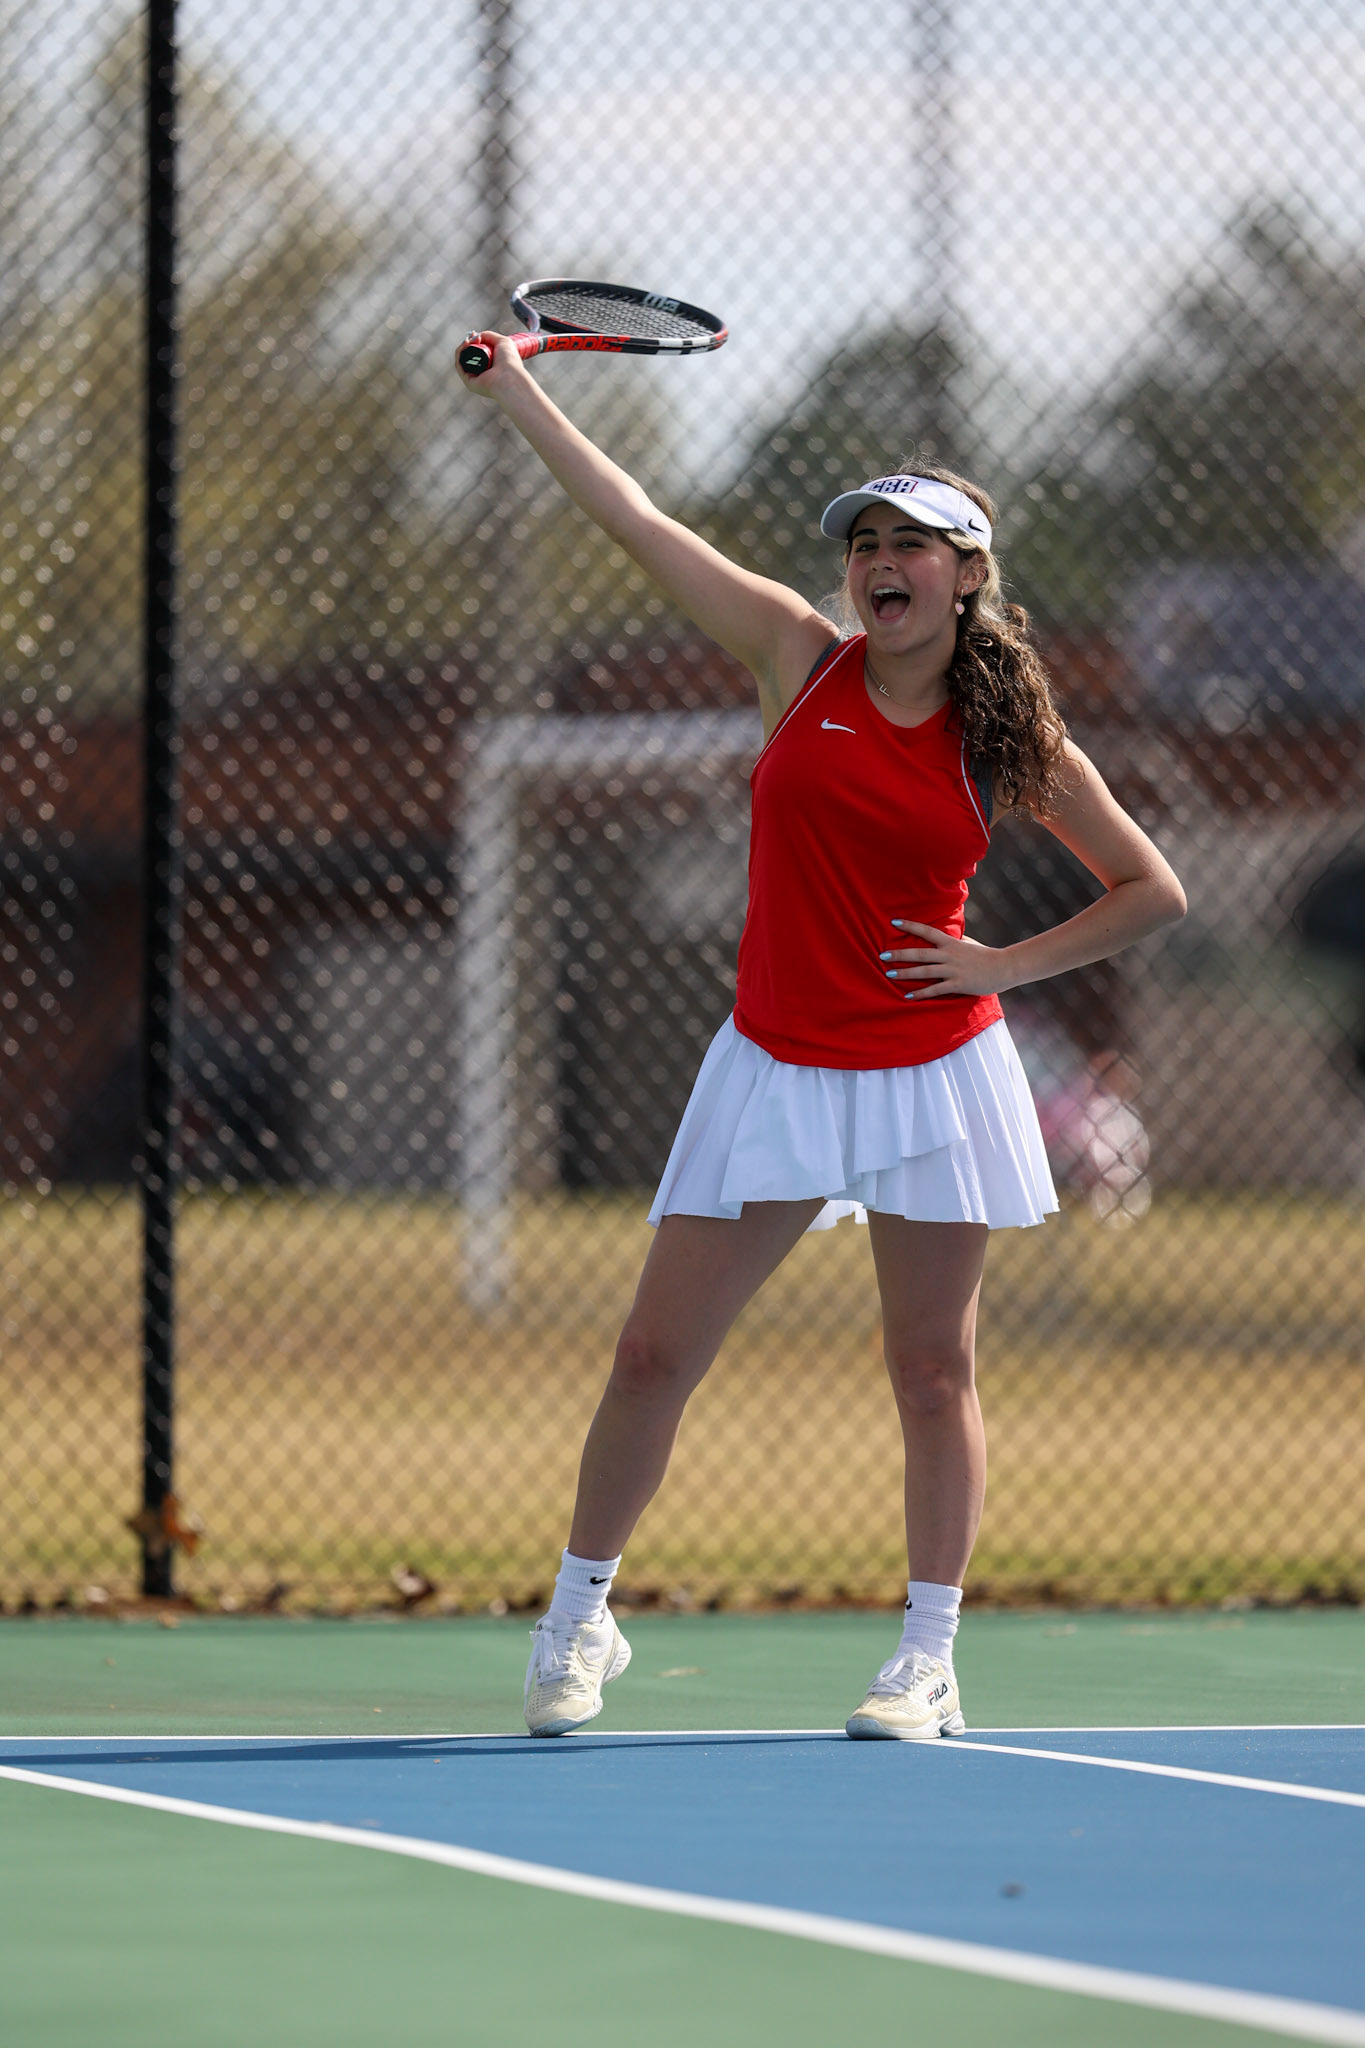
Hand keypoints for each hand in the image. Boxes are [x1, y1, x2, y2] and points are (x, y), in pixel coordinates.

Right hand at [455, 330, 534, 396]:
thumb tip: (477, 336)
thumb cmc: (510, 361)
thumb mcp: (503, 342)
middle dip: (468, 343)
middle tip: (473, 336)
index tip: (477, 335)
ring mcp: (475, 379)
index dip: (475, 342)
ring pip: (463, 360)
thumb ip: (490, 336)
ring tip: (468, 339)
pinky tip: (464, 345)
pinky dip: (459, 354)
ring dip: (463, 347)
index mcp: (491, 367)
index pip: (478, 354)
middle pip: (469, 356)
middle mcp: (483, 374)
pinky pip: (460, 366)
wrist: (509, 376)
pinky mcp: (469, 382)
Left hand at [879, 921, 1008, 998]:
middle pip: (920, 953)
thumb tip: (944, 936)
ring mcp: (953, 969)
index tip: (893, 922)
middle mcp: (949, 954)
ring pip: (924, 971)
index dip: (910, 926)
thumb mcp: (967, 943)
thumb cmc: (985, 955)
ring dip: (905, 973)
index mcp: (951, 942)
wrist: (1004, 967)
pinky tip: (908, 997)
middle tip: (882, 955)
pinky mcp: (958, 984)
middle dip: (900, 954)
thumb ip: (953, 941)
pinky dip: (921, 994)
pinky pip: (936, 990)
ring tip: (888, 975)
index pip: (926, 931)